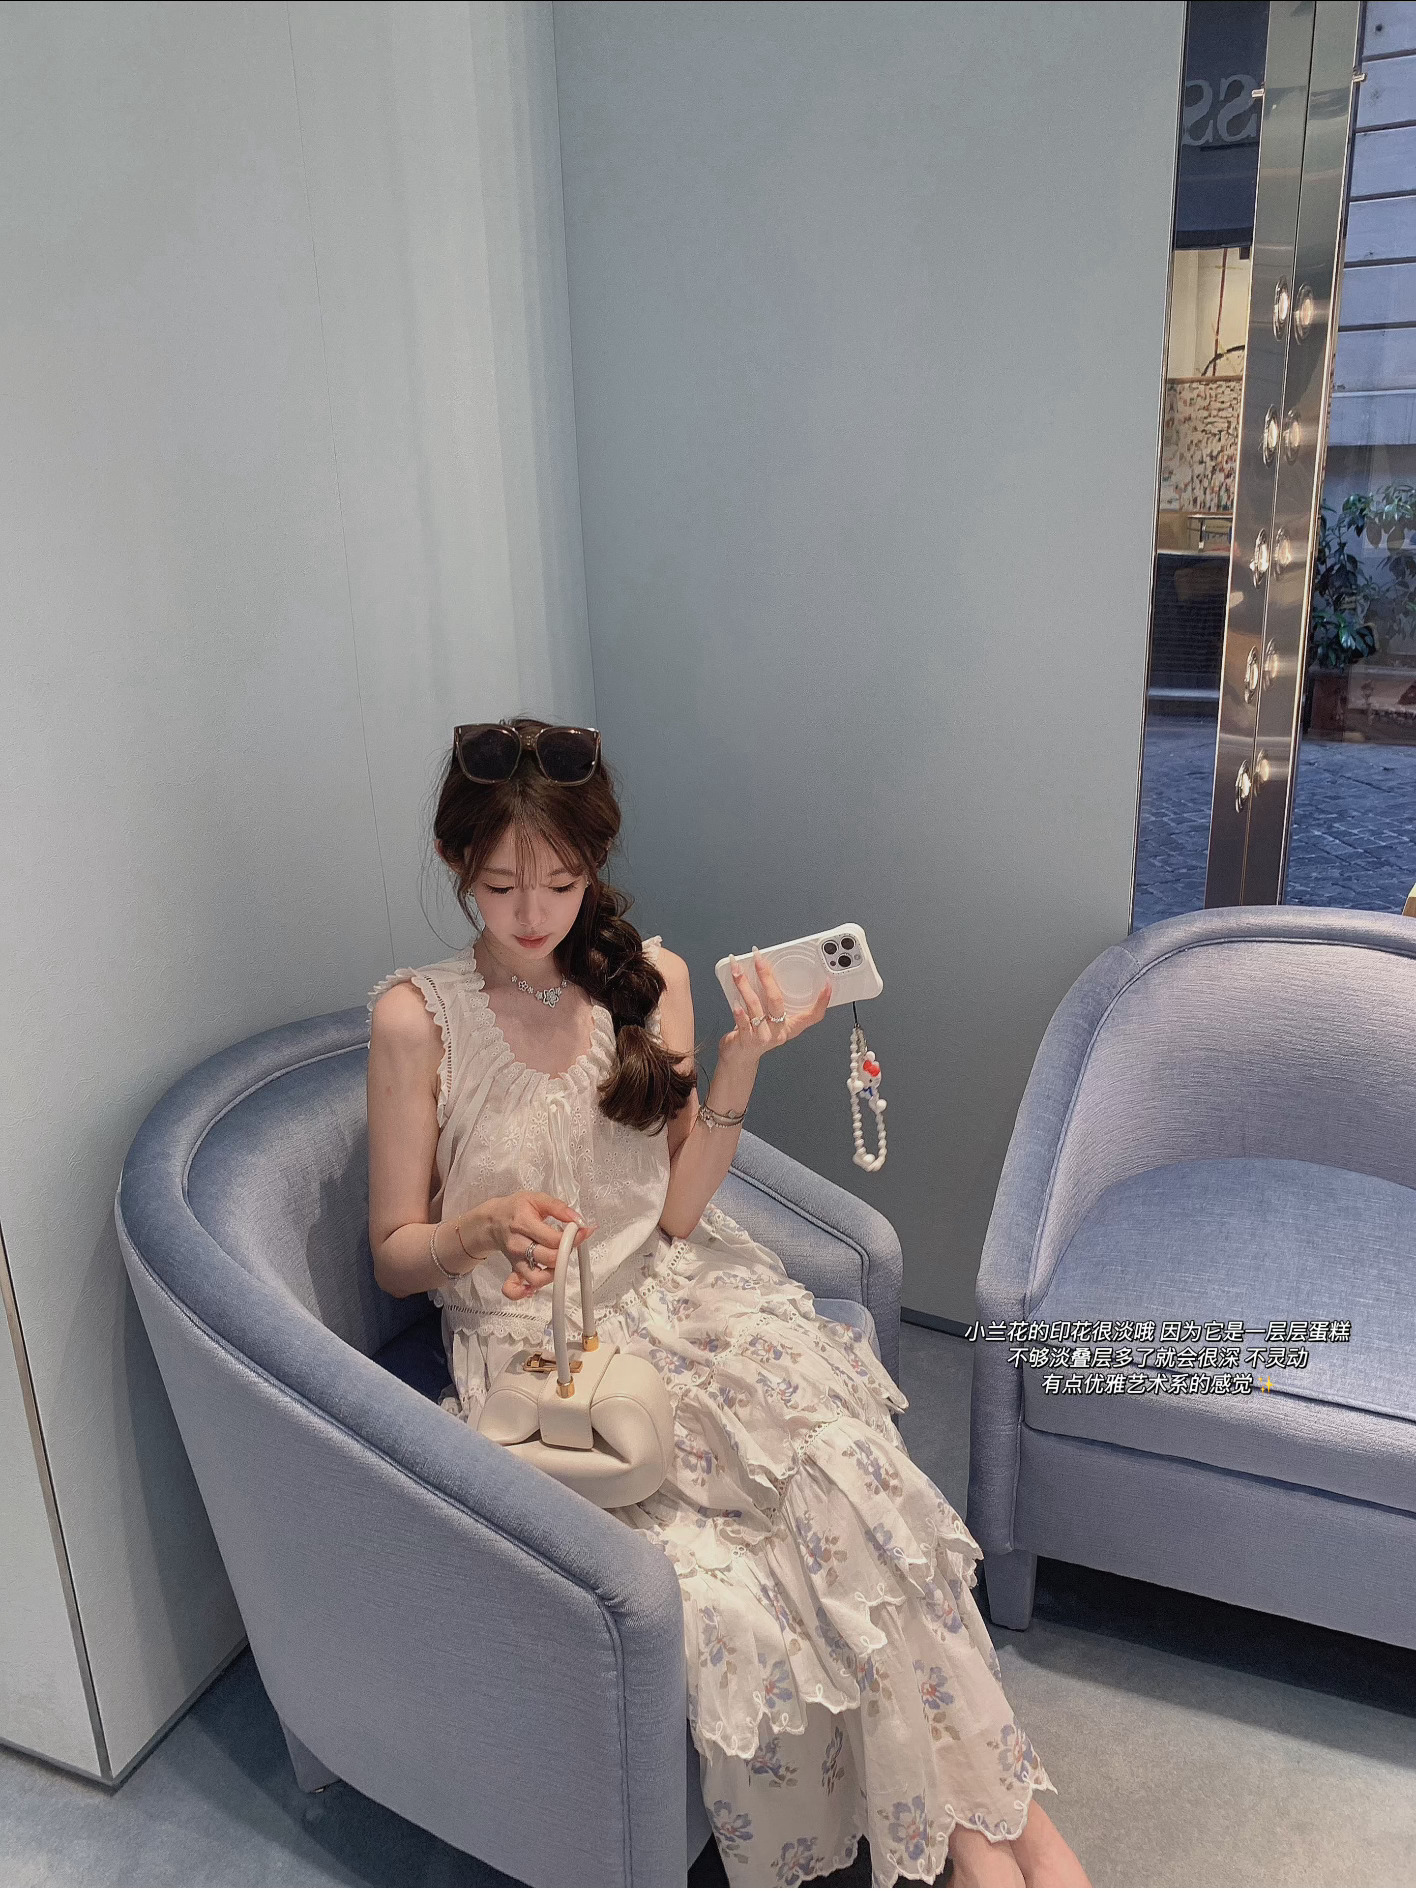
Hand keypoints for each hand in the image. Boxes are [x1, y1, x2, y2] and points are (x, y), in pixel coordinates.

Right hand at [487, 1192, 596, 1300]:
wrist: (493, 1220)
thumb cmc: (515, 1209)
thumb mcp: (536, 1198)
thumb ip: (559, 1207)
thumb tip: (577, 1219)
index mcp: (523, 1223)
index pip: (553, 1239)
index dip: (573, 1237)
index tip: (583, 1232)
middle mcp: (518, 1244)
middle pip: (549, 1259)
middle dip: (566, 1253)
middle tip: (572, 1243)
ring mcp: (515, 1260)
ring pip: (536, 1278)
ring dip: (553, 1273)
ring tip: (558, 1261)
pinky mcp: (513, 1270)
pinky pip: (512, 1289)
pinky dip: (523, 1292)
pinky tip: (535, 1287)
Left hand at [719, 950, 831, 1071]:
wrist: (739, 1060)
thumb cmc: (754, 1035)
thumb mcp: (769, 1019)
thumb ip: (768, 1001)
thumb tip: (761, 972)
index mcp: (790, 1026)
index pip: (813, 1015)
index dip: (822, 1002)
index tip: (827, 985)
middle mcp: (779, 1031)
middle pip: (776, 1001)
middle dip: (766, 977)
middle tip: (759, 959)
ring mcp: (764, 1037)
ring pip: (755, 1007)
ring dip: (744, 986)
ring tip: (737, 971)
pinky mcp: (748, 1042)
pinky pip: (744, 1024)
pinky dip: (739, 1012)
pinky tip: (734, 1001)